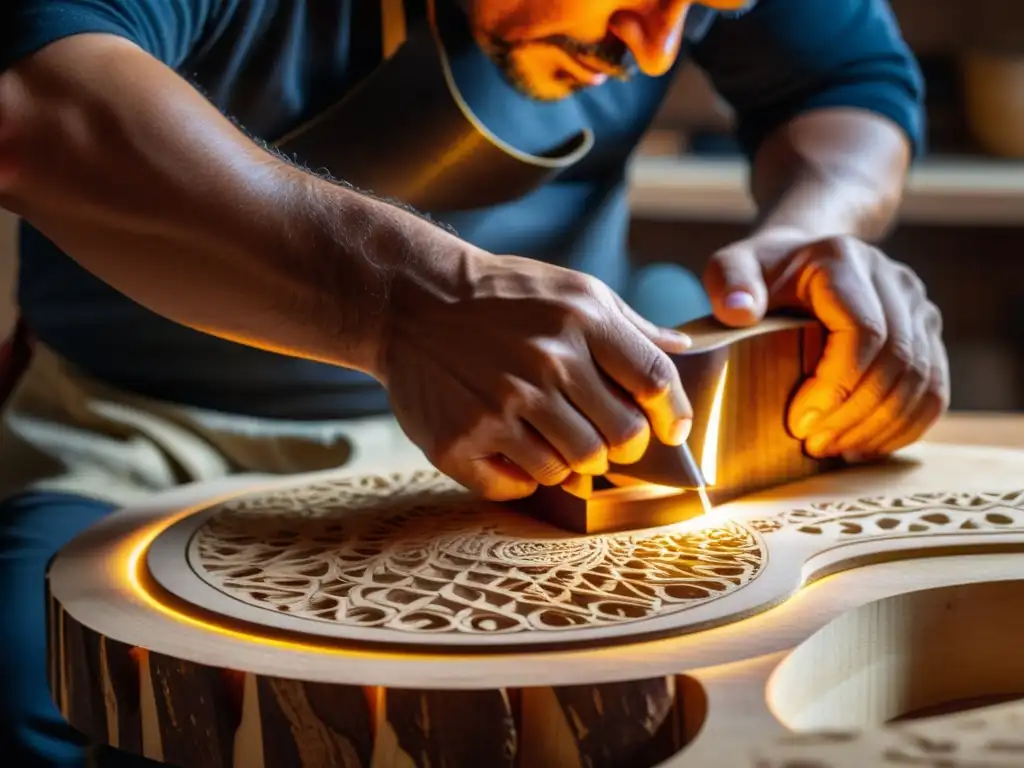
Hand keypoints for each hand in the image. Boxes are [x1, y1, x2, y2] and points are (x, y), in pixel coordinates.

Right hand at [380, 250, 693, 499]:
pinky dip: (525, 476)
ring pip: (575, 468)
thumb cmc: (500, 297)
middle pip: (622, 437)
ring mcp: (502, 405)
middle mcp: (545, 363)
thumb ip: (628, 323)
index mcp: (581, 321)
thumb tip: (682, 348)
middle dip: (622, 445)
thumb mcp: (570, 288)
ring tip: (551, 437)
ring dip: (572, 461)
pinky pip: (520, 484)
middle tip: (604, 437)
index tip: (670, 428)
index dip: (675, 415)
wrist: (411, 302)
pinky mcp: (462, 440)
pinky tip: (513, 450)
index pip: (656, 383)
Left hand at [702, 229, 949, 461]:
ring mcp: (917, 308)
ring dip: (880, 426)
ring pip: (922, 380)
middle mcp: (893, 281)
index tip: (799, 422)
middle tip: (814, 445)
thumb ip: (729, 283)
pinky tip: (865, 446)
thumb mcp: (732, 268)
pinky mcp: (927, 335)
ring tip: (835, 450)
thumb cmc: (762, 273)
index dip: (838, 385)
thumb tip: (740, 312)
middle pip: (898, 360)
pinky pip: (934, 390)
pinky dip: (904, 426)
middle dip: (856, 414)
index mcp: (845, 262)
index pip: (864, 331)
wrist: (801, 257)